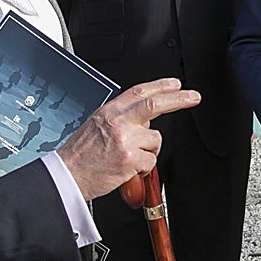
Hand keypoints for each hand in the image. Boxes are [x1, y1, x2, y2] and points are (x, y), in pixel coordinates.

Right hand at [55, 78, 199, 199]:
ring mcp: (124, 141)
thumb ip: (121, 119)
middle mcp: (117, 123)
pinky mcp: (129, 160)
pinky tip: (130, 170)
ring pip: (155, 140)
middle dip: (179, 99)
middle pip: (154, 104)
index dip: (160, 85)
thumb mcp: (96, 126)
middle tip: (194, 97)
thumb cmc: (80, 155)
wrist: (67, 176)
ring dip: (150, 151)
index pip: (139, 92)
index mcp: (109, 112)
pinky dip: (144, 168)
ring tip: (131, 158)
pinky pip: (151, 161)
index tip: (176, 84)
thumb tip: (145, 119)